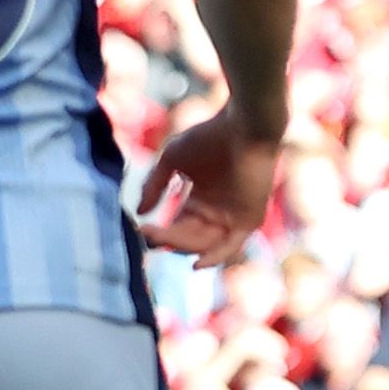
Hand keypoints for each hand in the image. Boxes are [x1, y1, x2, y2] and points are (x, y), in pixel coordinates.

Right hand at [135, 110, 281, 264]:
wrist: (243, 125)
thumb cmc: (209, 136)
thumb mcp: (171, 161)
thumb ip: (154, 185)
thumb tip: (139, 212)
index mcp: (199, 201)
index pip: (176, 227)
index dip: (158, 232)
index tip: (140, 230)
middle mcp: (215, 213)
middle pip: (187, 237)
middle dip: (166, 238)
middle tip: (147, 233)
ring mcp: (233, 217)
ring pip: (204, 243)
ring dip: (181, 244)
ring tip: (161, 236)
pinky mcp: (249, 219)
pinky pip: (231, 246)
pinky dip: (215, 257)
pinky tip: (196, 264)